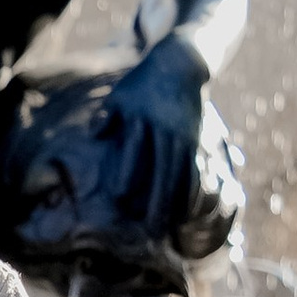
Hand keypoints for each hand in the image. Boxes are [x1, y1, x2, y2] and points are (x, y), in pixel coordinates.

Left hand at [94, 34, 219, 254]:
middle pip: (164, 170)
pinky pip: (203, 172)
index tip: (120, 197)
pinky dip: (198, 195)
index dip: (129, 172)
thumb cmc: (140, 86)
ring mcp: (187, 138)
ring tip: (172, 231)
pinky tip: (192, 216)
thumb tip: (93, 134)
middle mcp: (167, 131)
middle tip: (149, 230)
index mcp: (143, 119)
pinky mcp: (201, 142)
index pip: (135, 149)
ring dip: (180, 204)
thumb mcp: (119, 96)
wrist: (180, 66)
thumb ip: (106, 116)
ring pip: (187, 175)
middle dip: (158, 201)